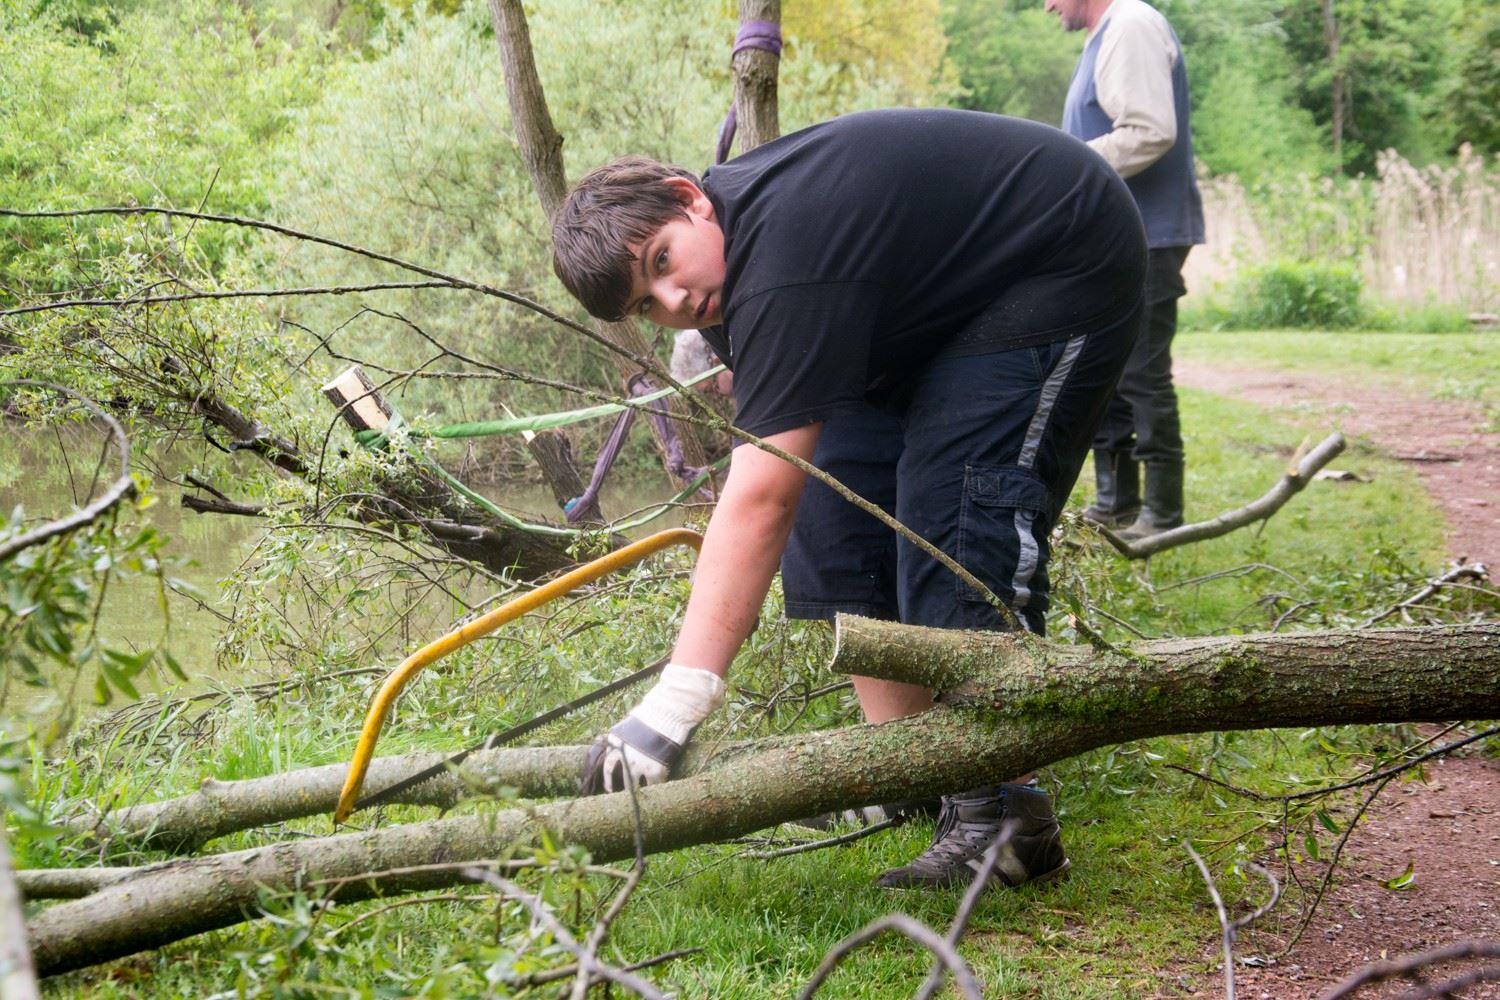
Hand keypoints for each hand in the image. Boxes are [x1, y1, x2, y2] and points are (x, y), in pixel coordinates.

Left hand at [580, 664, 724, 794]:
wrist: (670, 713)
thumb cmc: (652, 714)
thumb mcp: (631, 723)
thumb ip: (624, 737)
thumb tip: (620, 744)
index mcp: (615, 742)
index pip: (607, 764)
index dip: (607, 777)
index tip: (609, 785)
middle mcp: (624, 755)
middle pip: (615, 777)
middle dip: (613, 788)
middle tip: (616, 795)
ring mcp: (639, 764)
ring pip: (632, 785)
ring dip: (634, 792)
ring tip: (636, 798)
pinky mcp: (655, 770)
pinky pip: (653, 785)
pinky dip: (654, 788)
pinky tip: (656, 792)